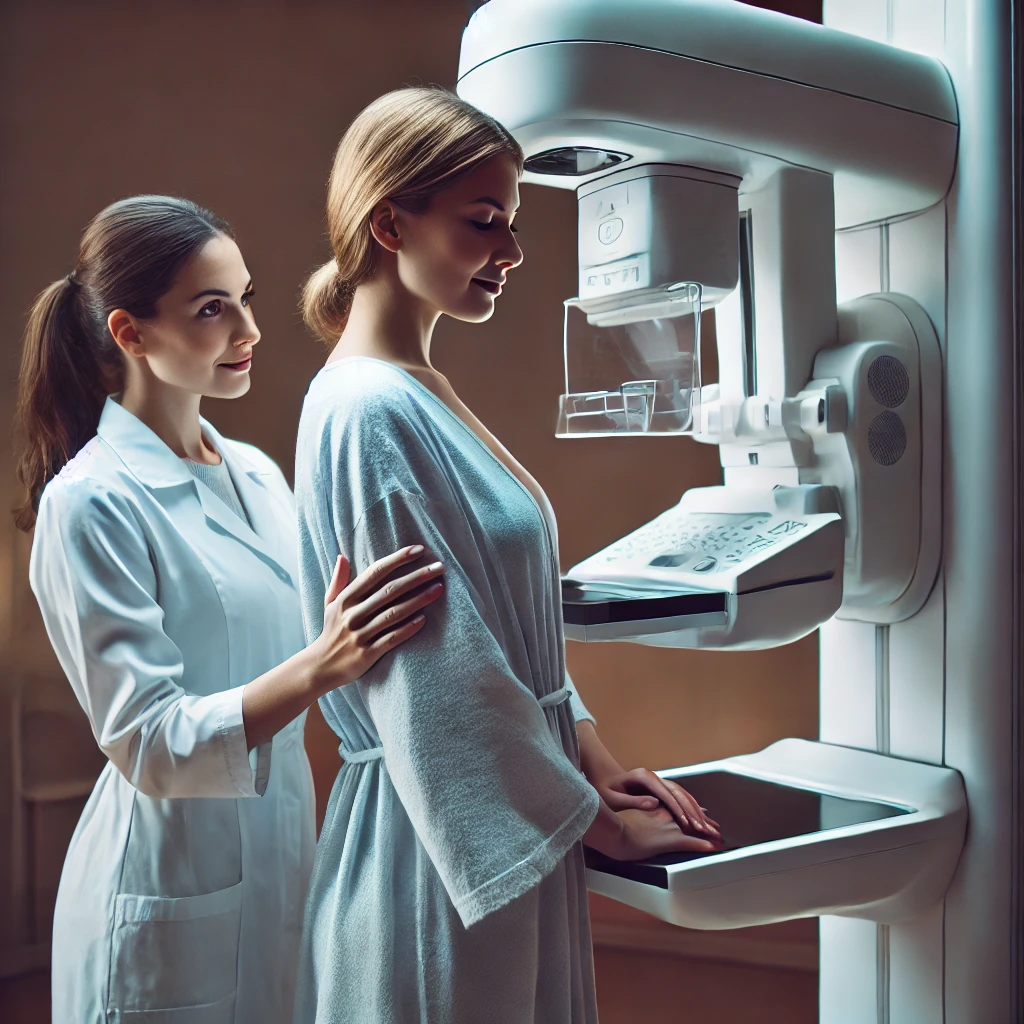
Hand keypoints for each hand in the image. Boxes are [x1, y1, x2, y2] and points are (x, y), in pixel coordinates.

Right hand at [312, 545, 444, 688]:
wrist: (321, 667)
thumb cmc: (331, 631)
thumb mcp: (330, 603)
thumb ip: (338, 579)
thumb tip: (342, 555)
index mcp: (346, 599)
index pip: (375, 572)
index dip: (398, 559)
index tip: (419, 550)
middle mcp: (352, 614)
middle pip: (389, 591)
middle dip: (416, 577)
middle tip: (439, 568)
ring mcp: (360, 634)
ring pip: (394, 613)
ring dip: (419, 600)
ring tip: (438, 589)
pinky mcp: (367, 654)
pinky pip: (392, 639)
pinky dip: (408, 629)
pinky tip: (424, 619)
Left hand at [599, 768, 720, 840]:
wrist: (604, 777)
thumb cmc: (605, 789)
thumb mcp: (614, 798)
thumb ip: (634, 801)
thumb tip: (655, 804)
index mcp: (644, 777)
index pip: (667, 795)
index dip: (679, 810)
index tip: (688, 824)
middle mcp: (654, 777)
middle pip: (678, 793)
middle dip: (693, 811)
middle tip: (705, 828)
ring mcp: (658, 780)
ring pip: (682, 794)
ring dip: (695, 809)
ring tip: (707, 825)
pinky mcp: (659, 786)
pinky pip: (678, 796)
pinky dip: (690, 806)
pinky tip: (701, 815)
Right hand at [603, 805, 723, 860]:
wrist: (612, 833)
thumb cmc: (615, 825)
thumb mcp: (627, 811)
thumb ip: (639, 807)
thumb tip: (648, 805)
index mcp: (656, 807)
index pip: (678, 808)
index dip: (690, 811)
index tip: (700, 814)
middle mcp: (666, 815)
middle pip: (690, 816)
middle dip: (703, 822)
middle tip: (716, 827)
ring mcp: (669, 827)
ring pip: (694, 829)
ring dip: (708, 833)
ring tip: (720, 838)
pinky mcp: (669, 840)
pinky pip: (691, 843)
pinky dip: (703, 845)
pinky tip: (713, 848)